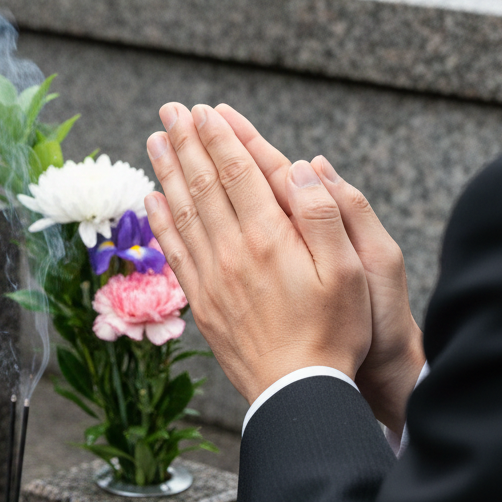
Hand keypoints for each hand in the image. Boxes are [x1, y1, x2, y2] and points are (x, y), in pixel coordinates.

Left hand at [144, 103, 371, 405]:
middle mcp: (231, 252)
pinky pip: (174, 252)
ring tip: (154, 142)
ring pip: (182, 213)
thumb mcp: (349, 270)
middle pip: (203, 185)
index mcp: (269, 238)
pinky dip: (161, 222)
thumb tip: (301, 166)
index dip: (220, 138)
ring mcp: (211, 277)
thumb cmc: (333, 331)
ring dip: (167, 173)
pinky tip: (152, 202)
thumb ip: (324, 214)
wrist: (296, 390)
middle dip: (186, 143)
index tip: (203, 110)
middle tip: (170, 111)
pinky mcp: (201, 302)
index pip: (237, 173)